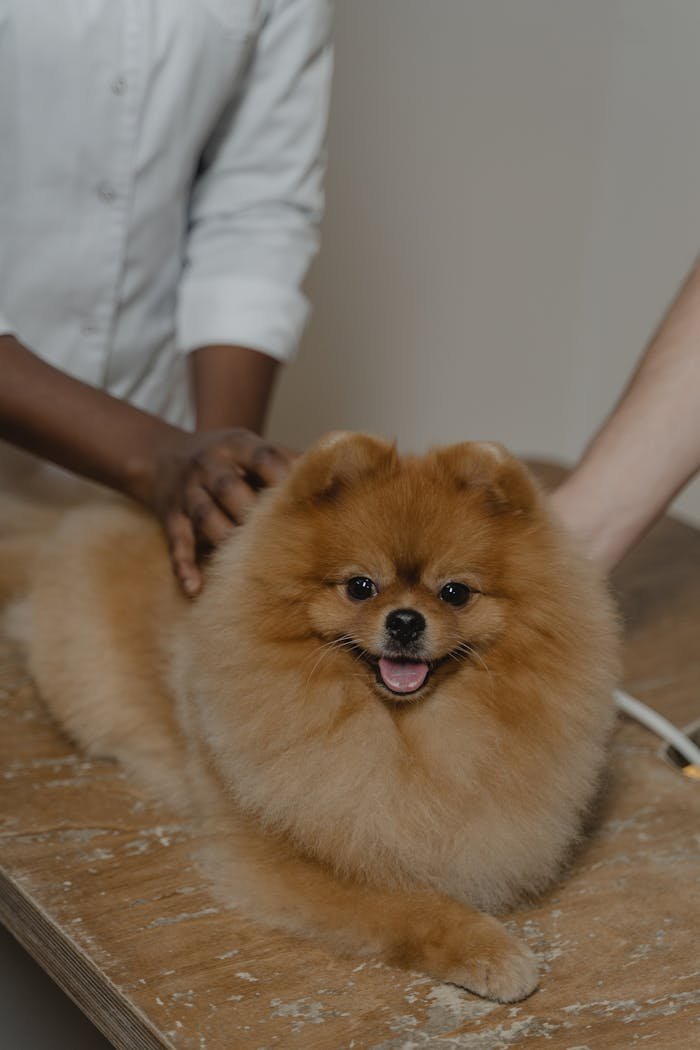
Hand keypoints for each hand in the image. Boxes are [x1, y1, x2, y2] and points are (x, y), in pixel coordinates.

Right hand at [138, 428, 295, 595]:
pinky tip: (195, 588)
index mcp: (237, 446)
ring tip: (246, 565)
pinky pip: (176, 542)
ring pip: (204, 515)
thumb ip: (289, 462)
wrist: (162, 454)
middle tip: (279, 538)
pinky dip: (184, 566)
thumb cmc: (226, 459)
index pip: (262, 457)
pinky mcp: (170, 516)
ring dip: (224, 537)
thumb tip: (341, 480)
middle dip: (251, 510)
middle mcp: (208, 465)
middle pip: (228, 487)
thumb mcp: (251, 448)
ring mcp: (187, 491)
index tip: (304, 499)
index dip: (283, 475)